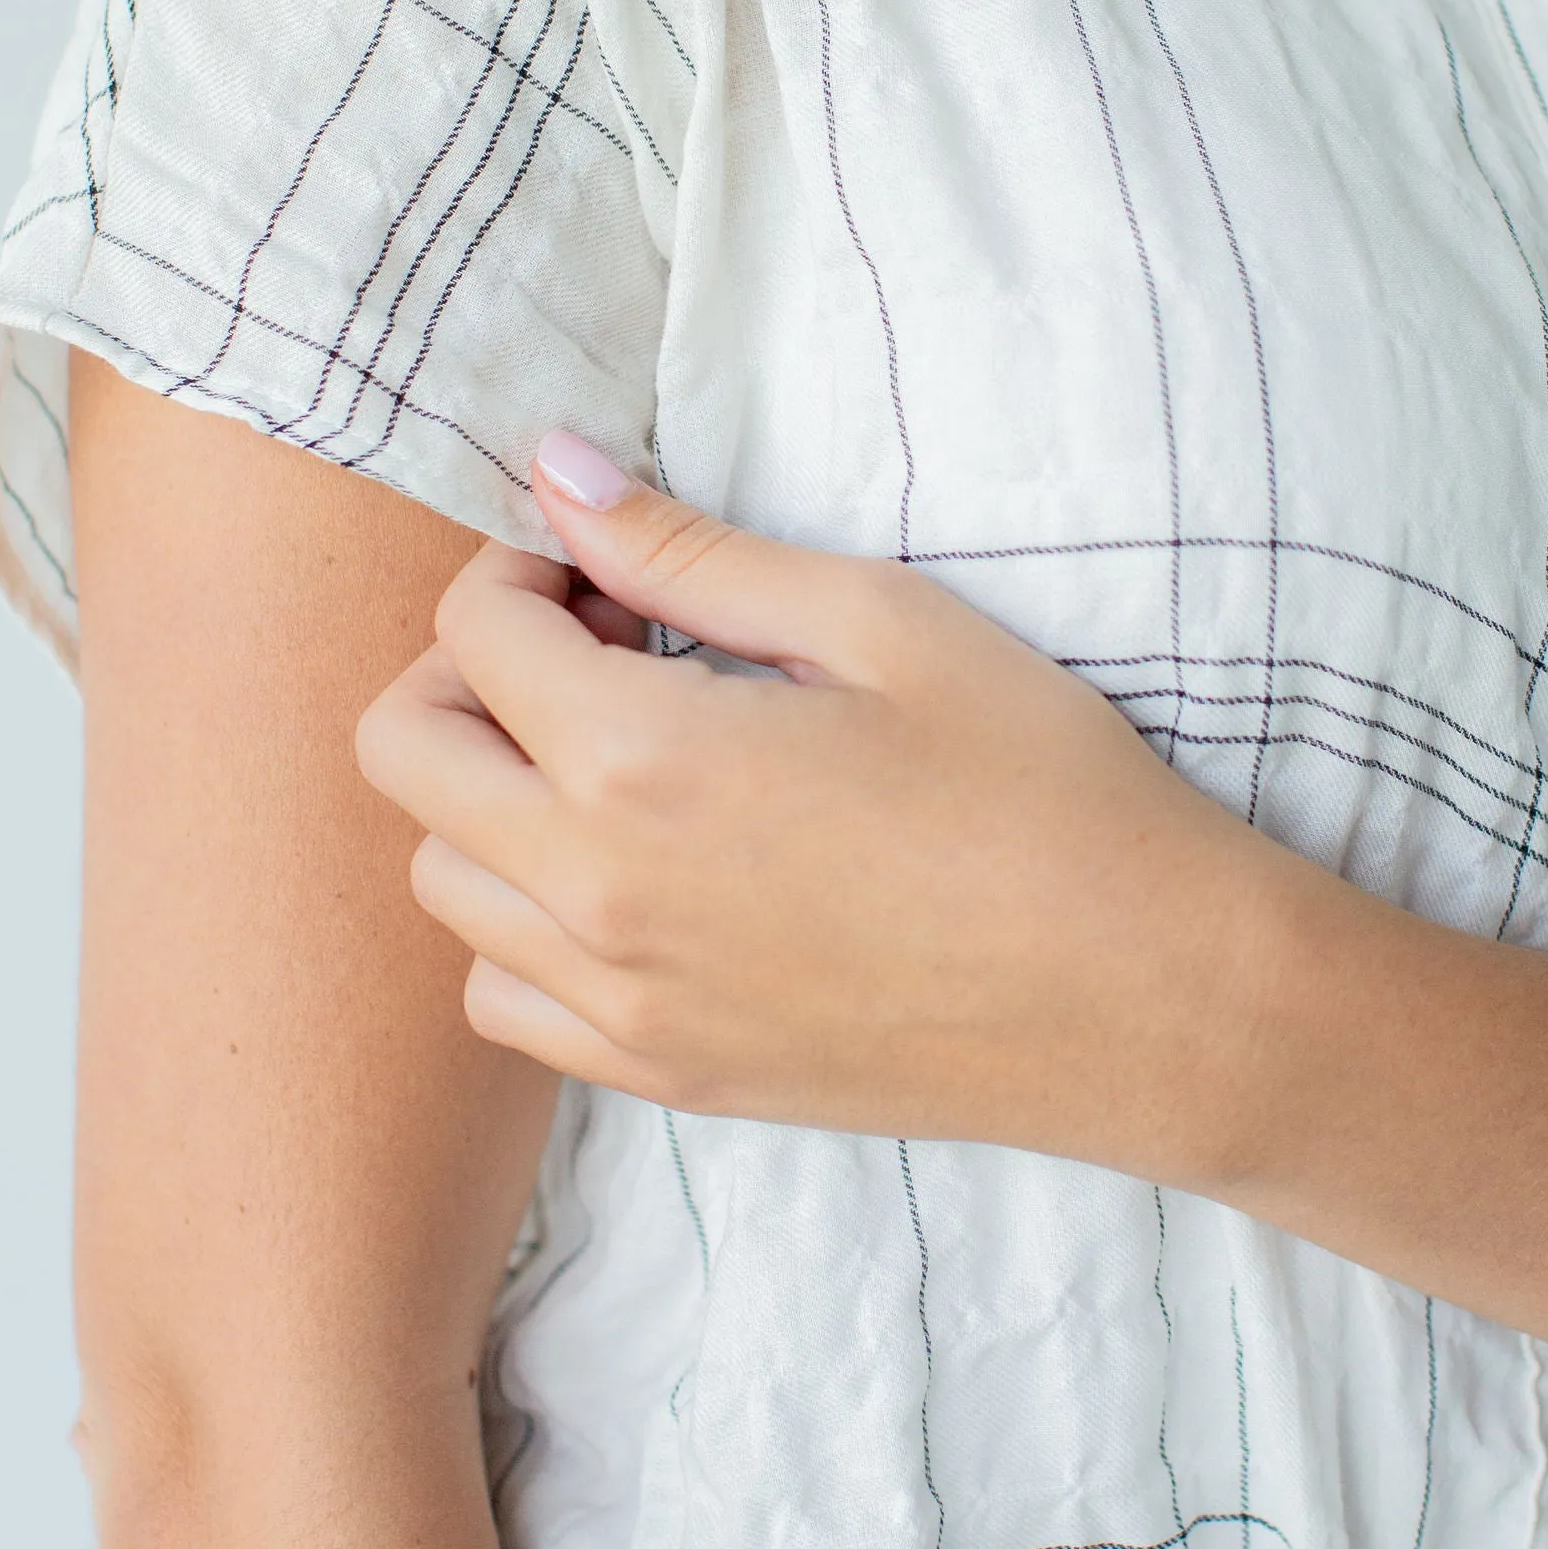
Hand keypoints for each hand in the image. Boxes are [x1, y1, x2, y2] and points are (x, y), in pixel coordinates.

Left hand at [353, 434, 1307, 1168]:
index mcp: (638, 761)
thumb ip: (689, 551)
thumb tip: (556, 472)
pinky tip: (635, 879)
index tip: (613, 567)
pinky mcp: (663, 1076)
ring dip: (493, 796)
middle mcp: (592, 895)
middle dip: (471, 669)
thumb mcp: (876, 620)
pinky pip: (505, 1000)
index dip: (524, 565)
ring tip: (623, 761)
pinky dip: (525, 928)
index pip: (469, 630)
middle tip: (597, 646)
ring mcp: (619, 1003)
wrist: (1143, 997)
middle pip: (404, 755)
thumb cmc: (1037, 789)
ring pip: (442, 882)